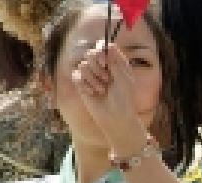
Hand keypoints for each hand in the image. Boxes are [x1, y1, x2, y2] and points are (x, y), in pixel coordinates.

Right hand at [71, 42, 152, 156]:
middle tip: (106, 79)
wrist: (116, 118)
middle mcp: (103, 66)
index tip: (105, 61)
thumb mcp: (124, 79)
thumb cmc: (125, 99)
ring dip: (93, 79)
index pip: (105, 46)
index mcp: (116, 62)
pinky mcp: (82, 84)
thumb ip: (115, 63)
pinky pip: (76, 76)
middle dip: (97, 66)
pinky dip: (85, 86)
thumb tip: (106, 47)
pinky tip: (93, 94)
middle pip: (91, 53)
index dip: (102, 50)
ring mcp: (91, 74)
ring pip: (83, 65)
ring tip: (102, 90)